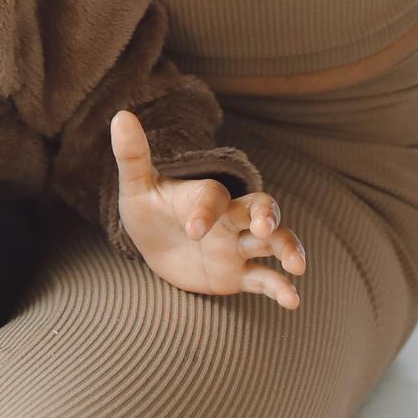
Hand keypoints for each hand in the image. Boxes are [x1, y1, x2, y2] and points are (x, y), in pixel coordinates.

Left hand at [110, 110, 306, 303]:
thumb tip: (120, 117)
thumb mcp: (136, 185)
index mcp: (206, 196)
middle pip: (261, 209)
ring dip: (288, 249)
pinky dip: (280, 288)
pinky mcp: (237, 274)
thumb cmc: (148, 209)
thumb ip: (133, 155)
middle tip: (265, 228)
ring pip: (273, 242)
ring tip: (297, 266)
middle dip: (268, 216)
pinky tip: (292, 300)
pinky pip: (264, 279)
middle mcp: (229, 218)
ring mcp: (236, 246)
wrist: (153, 243)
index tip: (192, 230)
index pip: (214, 197)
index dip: (206, 212)